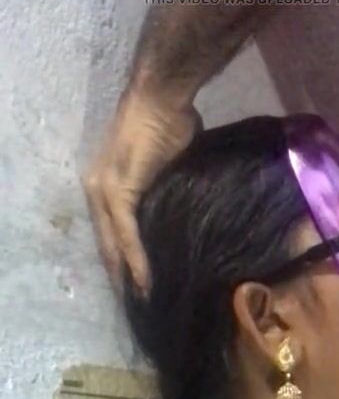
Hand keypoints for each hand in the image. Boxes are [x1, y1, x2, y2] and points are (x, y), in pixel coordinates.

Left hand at [83, 89, 201, 292]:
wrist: (161, 98)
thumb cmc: (168, 123)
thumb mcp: (165, 166)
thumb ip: (163, 189)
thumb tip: (181, 209)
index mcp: (105, 183)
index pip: (110, 229)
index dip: (120, 257)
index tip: (134, 283)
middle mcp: (97, 188)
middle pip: (106, 241)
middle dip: (119, 274)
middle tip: (135, 301)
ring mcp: (104, 190)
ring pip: (113, 242)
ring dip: (126, 274)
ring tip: (141, 298)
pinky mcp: (119, 193)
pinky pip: (126, 234)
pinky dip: (136, 258)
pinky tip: (145, 280)